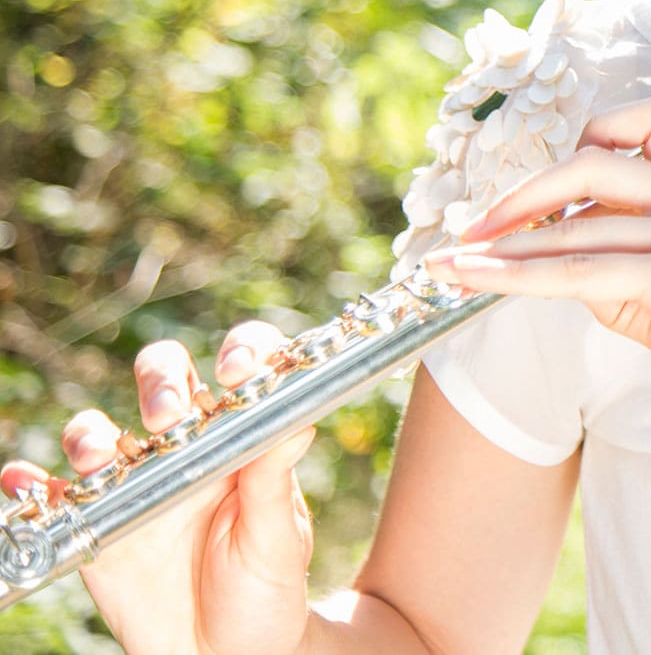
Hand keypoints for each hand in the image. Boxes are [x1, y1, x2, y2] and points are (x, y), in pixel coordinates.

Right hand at [0, 324, 315, 654]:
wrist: (225, 654)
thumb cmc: (265, 591)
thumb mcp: (278, 542)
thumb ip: (275, 485)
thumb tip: (297, 423)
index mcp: (244, 439)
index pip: (244, 369)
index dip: (241, 353)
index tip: (237, 372)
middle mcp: (186, 447)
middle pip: (165, 382)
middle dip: (162, 383)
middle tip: (168, 415)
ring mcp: (136, 482)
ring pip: (102, 432)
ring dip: (91, 433)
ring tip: (98, 456)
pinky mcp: (95, 524)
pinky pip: (54, 496)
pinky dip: (30, 483)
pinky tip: (24, 482)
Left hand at [423, 96, 650, 463]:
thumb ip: (625, 278)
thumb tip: (561, 269)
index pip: (646, 123)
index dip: (582, 147)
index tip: (536, 195)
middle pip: (595, 161)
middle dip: (524, 194)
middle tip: (475, 230)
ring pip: (579, 224)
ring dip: (505, 247)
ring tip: (453, 265)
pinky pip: (587, 271)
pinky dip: (526, 278)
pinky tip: (486, 284)